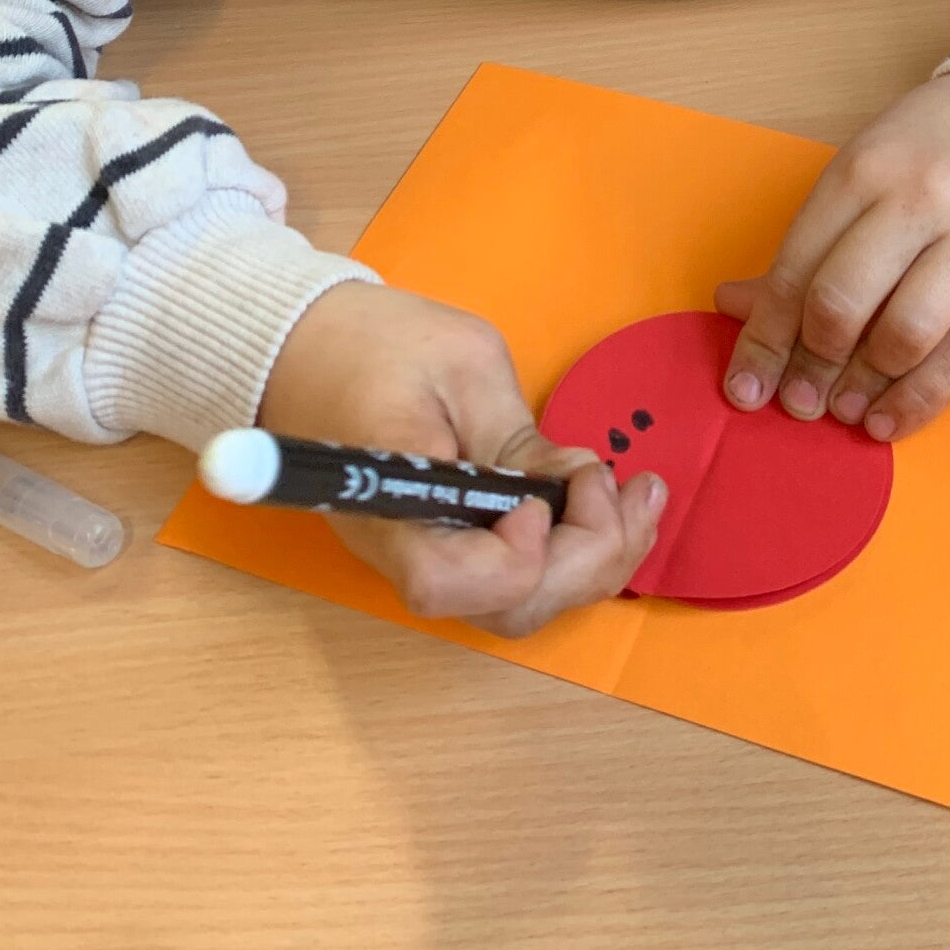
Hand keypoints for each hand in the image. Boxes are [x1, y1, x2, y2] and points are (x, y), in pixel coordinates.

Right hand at [258, 284, 665, 632]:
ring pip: (522, 603)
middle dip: (586, 558)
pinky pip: (520, 577)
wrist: (307, 351)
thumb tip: (576, 483)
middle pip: (504, 606)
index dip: (514, 557)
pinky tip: (616, 503)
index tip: (542, 493)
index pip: (447, 583)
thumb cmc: (373, 344)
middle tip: (624, 487)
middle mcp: (406, 550)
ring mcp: (430, 555)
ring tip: (643, 496)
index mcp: (388, 501)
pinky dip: (579, 551)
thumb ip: (517, 435)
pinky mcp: (455, 545)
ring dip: (597, 559)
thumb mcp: (458, 360)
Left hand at [718, 75, 949, 443]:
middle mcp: (921, 198)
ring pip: (909, 332)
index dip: (765, 338)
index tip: (746, 387)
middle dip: (813, 364)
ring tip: (846, 409)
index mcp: (864, 170)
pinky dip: (922, 398)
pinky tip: (891, 418)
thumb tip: (733, 309)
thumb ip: (800, 248)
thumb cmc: (921, 155)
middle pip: (846, 300)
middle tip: (800, 399)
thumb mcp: (854, 179)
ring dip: (866, 386)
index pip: (798, 267)